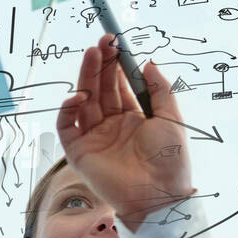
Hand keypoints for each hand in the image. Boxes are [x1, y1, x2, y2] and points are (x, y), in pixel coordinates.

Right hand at [56, 34, 193, 230]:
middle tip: (102, 43)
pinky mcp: (79, 152)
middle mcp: (112, 126)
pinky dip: (68, 110)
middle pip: (101, 89)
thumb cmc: (170, 160)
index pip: (120, 85)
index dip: (116, 64)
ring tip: (92, 55)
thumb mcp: (171, 119)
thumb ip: (160, 90)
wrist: (160, 195)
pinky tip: (80, 96)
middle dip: (100, 64)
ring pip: (84, 102)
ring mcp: (94, 138)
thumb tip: (148, 63)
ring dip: (86, 78)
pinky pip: (67, 127)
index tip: (116, 43)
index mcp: (133, 119)